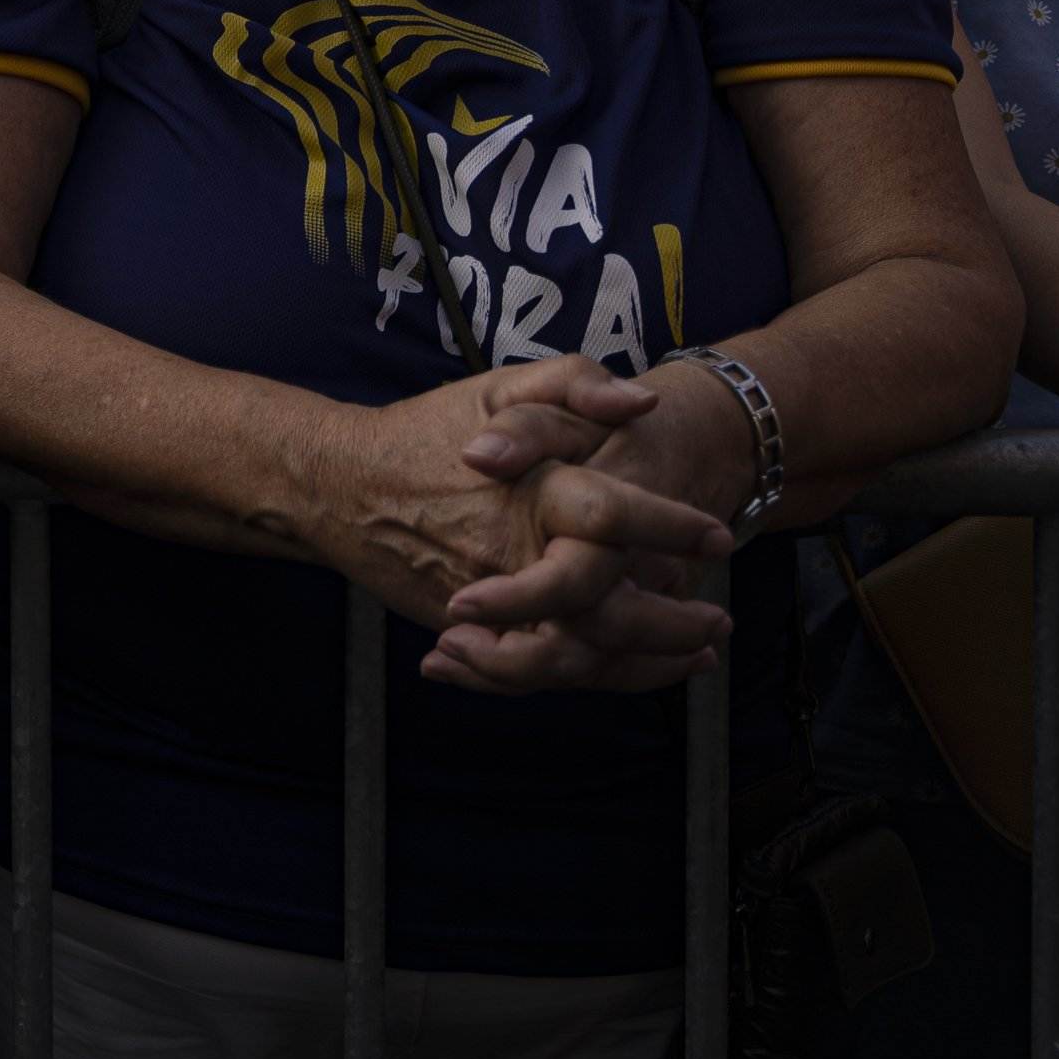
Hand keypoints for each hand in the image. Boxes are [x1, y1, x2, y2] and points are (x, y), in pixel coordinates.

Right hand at [313, 356, 735, 694]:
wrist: (339, 485)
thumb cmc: (424, 431)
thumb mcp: (497, 387)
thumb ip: (573, 382)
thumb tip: (642, 403)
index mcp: (532, 489)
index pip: (616, 513)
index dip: (672, 526)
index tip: (717, 536)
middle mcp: (516, 552)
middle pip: (612, 606)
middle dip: (674, 621)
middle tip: (719, 619)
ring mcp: (494, 599)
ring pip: (582, 650)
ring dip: (647, 661)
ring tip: (693, 656)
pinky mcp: (474, 629)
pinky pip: (542, 669)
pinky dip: (592, 677)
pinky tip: (631, 669)